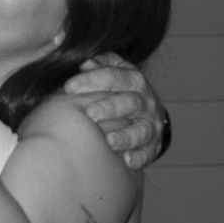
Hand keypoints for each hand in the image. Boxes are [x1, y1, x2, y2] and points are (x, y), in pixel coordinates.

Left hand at [63, 54, 169, 170]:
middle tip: (90, 113)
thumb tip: (85, 62)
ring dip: (126, 136)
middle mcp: (146, 102)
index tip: (69, 87)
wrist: (153, 115)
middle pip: (130, 102)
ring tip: (109, 141)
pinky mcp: (153, 146)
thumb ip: (103, 65)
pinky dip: (139, 157)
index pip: (115, 76)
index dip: (92, 79)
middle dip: (110, 107)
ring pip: (141, 130)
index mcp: (135, 81)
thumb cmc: (126, 92)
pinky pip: (148, 153)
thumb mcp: (118, 73)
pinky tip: (126, 161)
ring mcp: (151, 125)